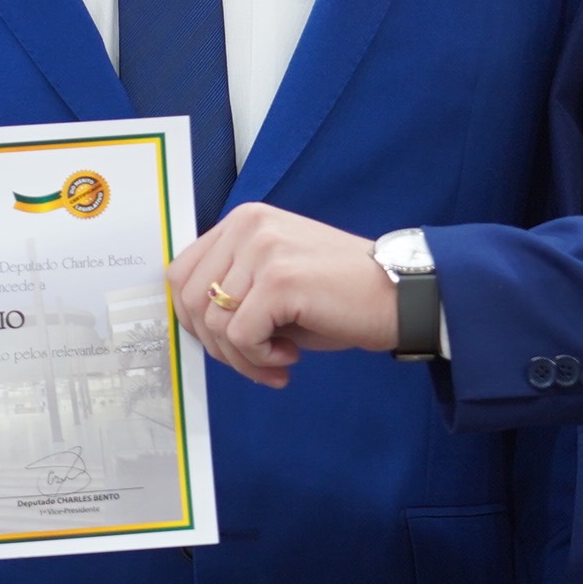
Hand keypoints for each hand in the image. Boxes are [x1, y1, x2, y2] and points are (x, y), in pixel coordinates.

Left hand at [169, 202, 397, 386]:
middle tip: (253, 361)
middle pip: (189, 299)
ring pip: (213, 323)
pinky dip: (259, 360)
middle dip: (215, 344)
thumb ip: (234, 288)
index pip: (181, 273)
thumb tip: (194, 324)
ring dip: (242, 358)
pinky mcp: (279, 280)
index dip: (194, 319)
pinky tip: (289, 358)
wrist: (401, 295)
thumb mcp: (274, 280)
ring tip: (277, 362)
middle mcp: (249, 226)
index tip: (227, 343)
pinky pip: (240, 336)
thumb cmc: (341, 295)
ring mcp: (263, 250)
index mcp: (244, 221)